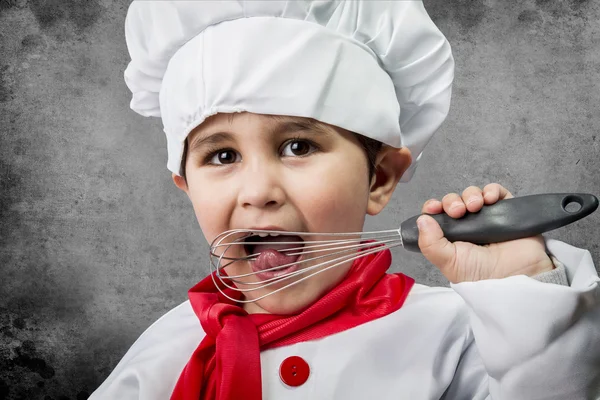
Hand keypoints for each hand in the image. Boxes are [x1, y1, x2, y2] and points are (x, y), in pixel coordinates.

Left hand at [416, 183, 554, 282]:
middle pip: (453, 202)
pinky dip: (492, 190)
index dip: (433, 208)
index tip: (434, 208)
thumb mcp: (449, 262)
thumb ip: (431, 243)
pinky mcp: (507, 212)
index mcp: (450, 237)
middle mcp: (467, 226)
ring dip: (471, 195)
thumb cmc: (482, 274)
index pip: (436, 215)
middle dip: (452, 201)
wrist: (517, 276)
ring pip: (472, 195)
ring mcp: (487, 218)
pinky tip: (490, 198)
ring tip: (475, 206)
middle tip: (458, 211)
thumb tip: (421, 219)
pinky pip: (497, 193)